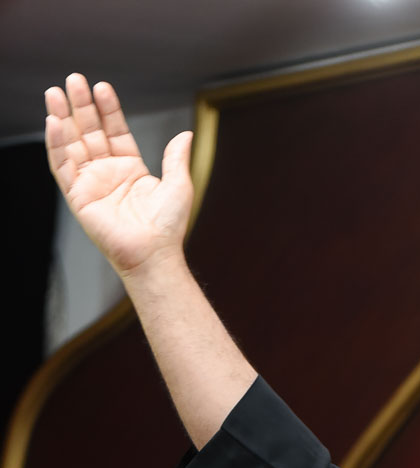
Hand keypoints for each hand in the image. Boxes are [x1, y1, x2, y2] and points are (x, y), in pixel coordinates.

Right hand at [45, 74, 192, 276]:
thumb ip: (176, 158)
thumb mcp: (178, 185)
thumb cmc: (167, 228)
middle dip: (81, 106)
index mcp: (130, 168)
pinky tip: (53, 123)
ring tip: (56, 93)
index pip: (114, 131)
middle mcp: (108, 173)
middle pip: (89, 132)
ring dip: (62, 118)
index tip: (102, 87)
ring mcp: (92, 184)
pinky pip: (62, 167)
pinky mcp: (78, 197)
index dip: (107, 109)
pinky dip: (56, 145)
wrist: (154, 254)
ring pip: (72, 144)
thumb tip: (185, 135)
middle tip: (74, 79)